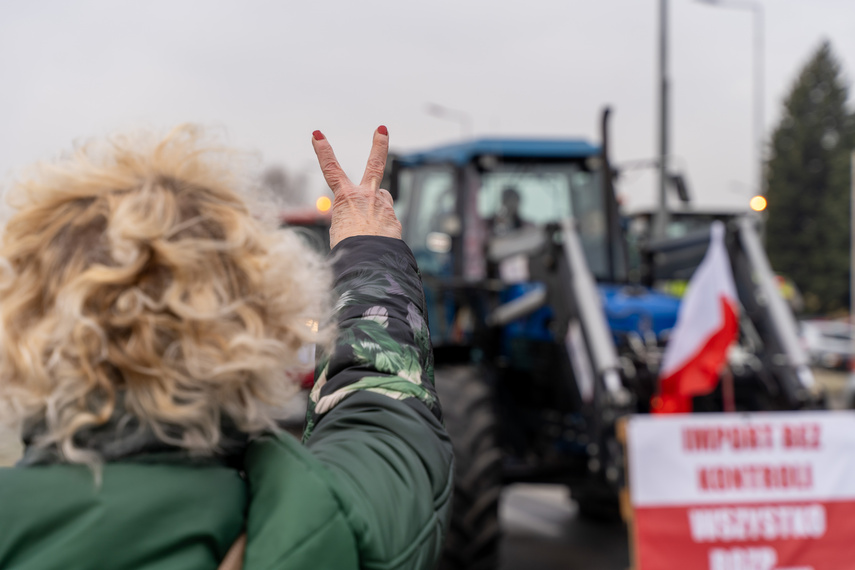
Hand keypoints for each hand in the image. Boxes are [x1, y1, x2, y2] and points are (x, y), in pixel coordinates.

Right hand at [311, 126, 401, 248]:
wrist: (370, 261)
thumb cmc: (349, 251)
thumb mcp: (339, 232)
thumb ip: (350, 218)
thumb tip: (366, 220)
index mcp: (346, 198)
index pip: (331, 169)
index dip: (323, 151)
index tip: (317, 134)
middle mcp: (367, 197)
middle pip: (374, 165)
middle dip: (378, 145)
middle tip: (382, 129)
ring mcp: (384, 207)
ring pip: (381, 200)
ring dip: (376, 208)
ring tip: (369, 229)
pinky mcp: (395, 220)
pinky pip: (386, 222)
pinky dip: (381, 230)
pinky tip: (376, 242)